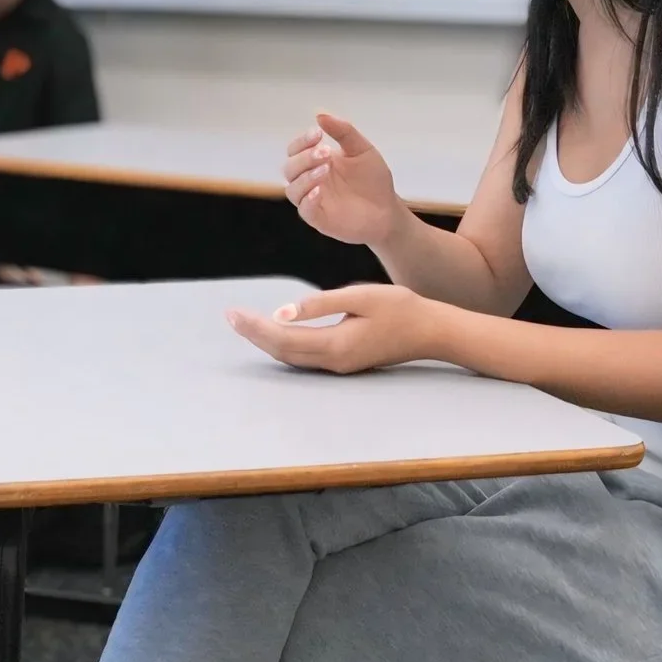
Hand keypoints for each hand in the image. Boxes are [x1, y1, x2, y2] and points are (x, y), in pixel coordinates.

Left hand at [225, 283, 438, 374]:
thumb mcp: (360, 296)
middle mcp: (334, 361)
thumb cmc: (400, 308)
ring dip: (266, 341)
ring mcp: (339, 365)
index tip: (233, 313)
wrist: (432, 331)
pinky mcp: (345, 361)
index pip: (283, 338)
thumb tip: (282, 312)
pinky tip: (274, 334)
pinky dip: (284, 346)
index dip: (255, 327)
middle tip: (230, 316)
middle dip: (254, 334)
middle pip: (282, 351)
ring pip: (292, 357)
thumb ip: (320, 304)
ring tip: (244, 324)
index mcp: (336, 344)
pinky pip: (305, 357)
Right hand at [282, 112, 405, 247]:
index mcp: (317, 162)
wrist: (388, 210)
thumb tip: (320, 115)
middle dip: (304, 158)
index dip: (302, 141)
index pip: (295, 150)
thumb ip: (343, 131)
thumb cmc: (374, 180)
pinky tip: (320, 191)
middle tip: (325, 153)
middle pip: (290, 168)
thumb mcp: (362, 150)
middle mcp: (310, 180)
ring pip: (292, 189)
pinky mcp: (319, 218)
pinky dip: (308, 199)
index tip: (318, 134)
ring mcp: (313, 200)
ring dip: (305, 177)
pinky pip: (304, 209)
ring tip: (325, 170)